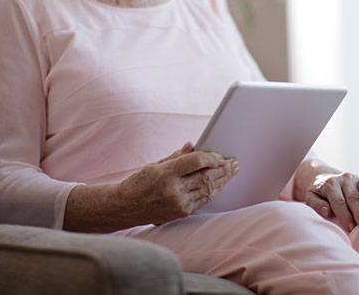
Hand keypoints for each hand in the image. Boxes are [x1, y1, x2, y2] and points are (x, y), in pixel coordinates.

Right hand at [117, 141, 238, 224]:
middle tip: (233, 162)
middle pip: (205, 176)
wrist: (125, 207)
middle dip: (222, 169)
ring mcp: (178, 203)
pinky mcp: (181, 213)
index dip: (211, 157)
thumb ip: (177, 156)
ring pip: (207, 190)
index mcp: (166, 173)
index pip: (196, 162)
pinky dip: (214, 191)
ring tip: (231, 171)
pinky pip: (203, 200)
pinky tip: (220, 184)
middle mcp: (173, 189)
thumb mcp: (155, 164)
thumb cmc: (139, 183)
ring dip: (222, 180)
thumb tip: (194, 145)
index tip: (220, 155)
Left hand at [295, 160, 358, 232]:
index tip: (350, 227)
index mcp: (330, 183)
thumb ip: (316, 204)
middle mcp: (343, 178)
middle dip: (358, 211)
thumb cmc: (319, 192)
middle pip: (353, 197)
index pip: (338, 201)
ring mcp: (355, 178)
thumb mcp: (311, 196)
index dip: (345, 215)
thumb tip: (327, 211)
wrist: (325, 176)